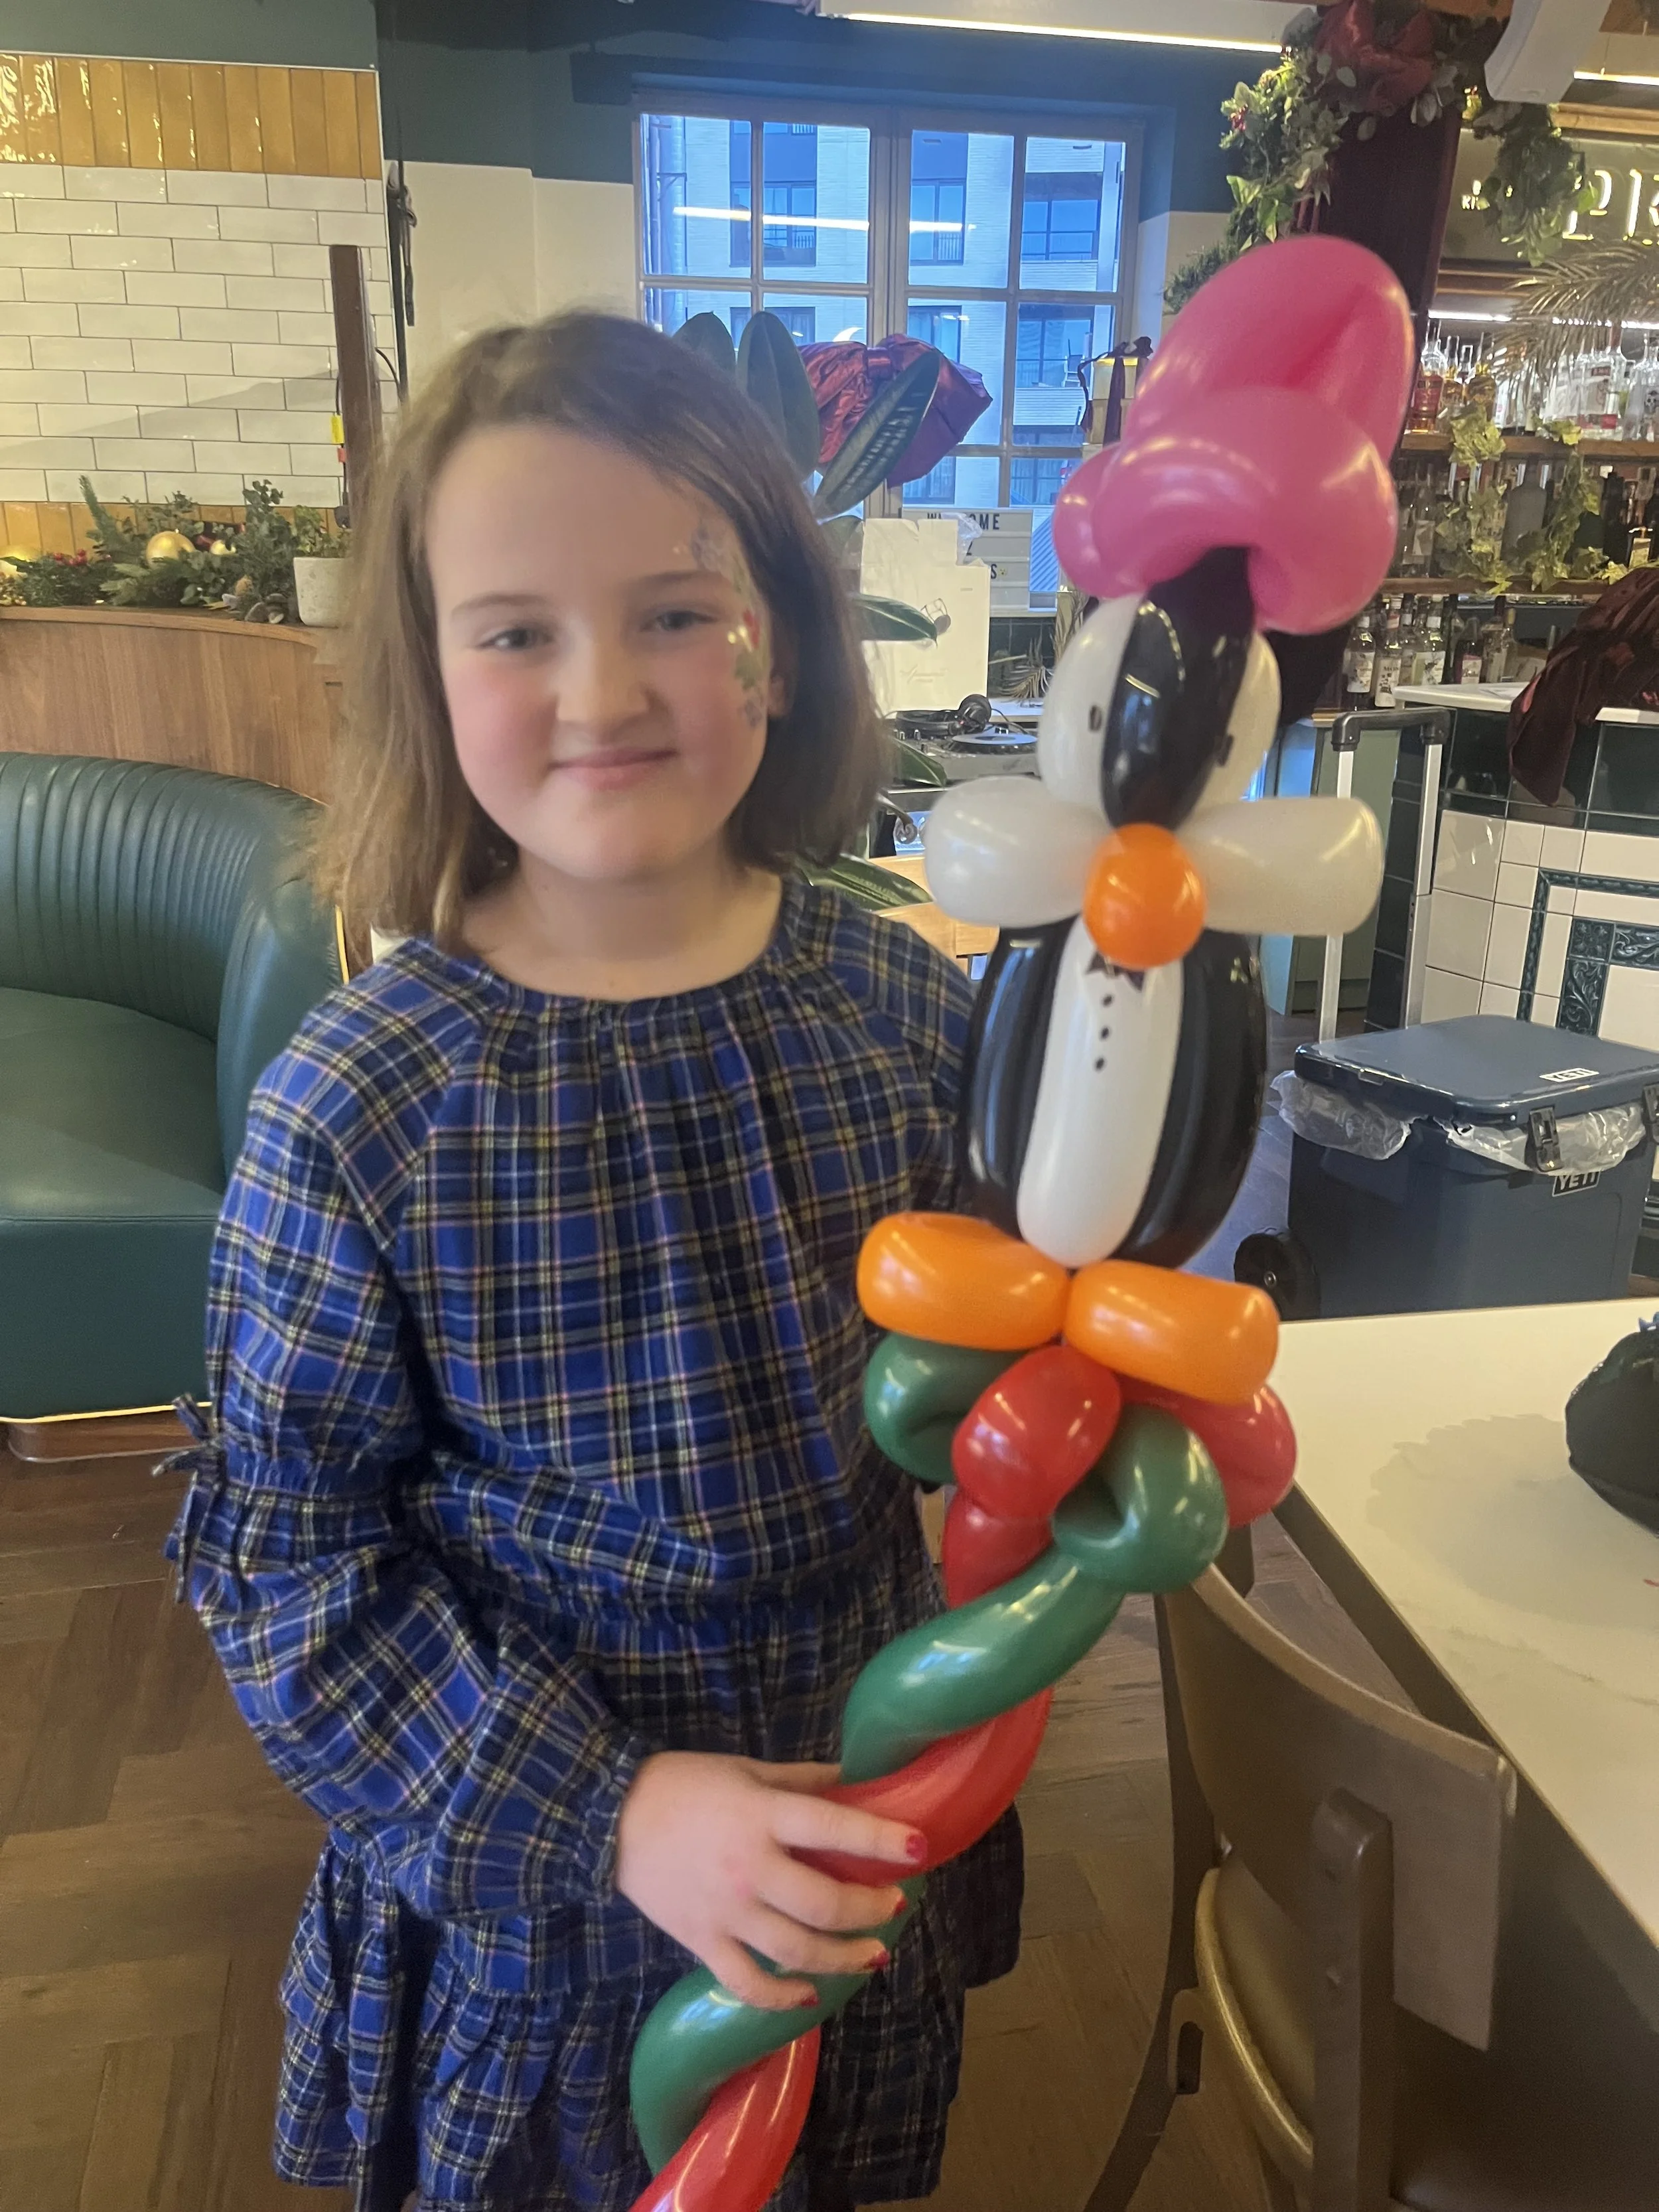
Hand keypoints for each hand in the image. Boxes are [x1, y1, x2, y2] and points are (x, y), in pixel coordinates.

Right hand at [614, 1751, 923, 2011]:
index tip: (921, 1848)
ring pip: (796, 1951)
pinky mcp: (702, 1942)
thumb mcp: (747, 1769)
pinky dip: (782, 1997)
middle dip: (871, 1909)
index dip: (881, 1840)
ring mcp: (726, 1913)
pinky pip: (748, 1982)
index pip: (834, 1828)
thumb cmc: (685, 1784)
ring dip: (843, 1957)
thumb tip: (855, 1780)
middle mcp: (750, 1869)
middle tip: (897, 1906)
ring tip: (874, 1954)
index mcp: (762, 1816)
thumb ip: (803, 1780)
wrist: (608, 1816)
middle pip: (824, 1903)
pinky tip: (809, 1995)